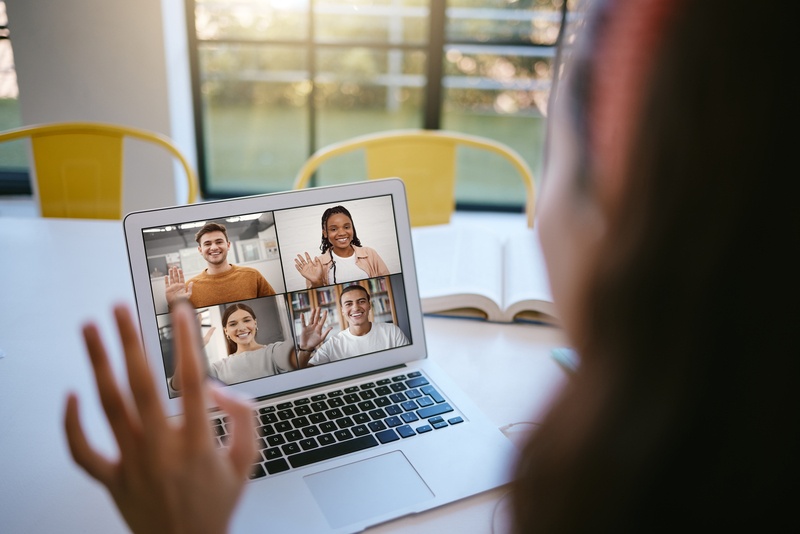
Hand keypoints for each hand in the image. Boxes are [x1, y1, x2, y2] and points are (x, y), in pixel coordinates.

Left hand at [64, 303, 255, 533]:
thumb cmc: (218, 504)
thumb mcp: (248, 460)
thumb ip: (244, 418)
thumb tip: (218, 387)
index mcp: (197, 443)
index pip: (192, 381)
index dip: (187, 341)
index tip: (181, 310)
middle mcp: (161, 449)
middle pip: (140, 385)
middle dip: (129, 341)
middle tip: (119, 308)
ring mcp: (132, 463)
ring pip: (108, 406)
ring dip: (98, 363)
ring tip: (90, 329)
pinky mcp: (111, 479)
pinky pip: (83, 451)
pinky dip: (72, 424)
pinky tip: (70, 396)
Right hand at [165, 266, 192, 305]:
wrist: (177, 305)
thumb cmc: (183, 301)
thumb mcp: (188, 295)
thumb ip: (190, 288)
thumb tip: (192, 282)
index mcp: (182, 286)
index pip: (181, 278)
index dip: (180, 273)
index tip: (180, 269)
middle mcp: (177, 286)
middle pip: (176, 277)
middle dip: (175, 272)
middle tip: (175, 267)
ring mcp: (172, 287)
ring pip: (171, 279)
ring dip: (171, 274)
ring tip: (171, 269)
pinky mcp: (167, 290)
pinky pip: (166, 283)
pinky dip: (166, 280)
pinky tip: (166, 276)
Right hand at [294, 252, 324, 286]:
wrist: (317, 279)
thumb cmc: (319, 274)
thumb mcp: (320, 266)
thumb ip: (318, 261)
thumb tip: (316, 257)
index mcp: (311, 264)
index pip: (308, 258)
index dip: (307, 255)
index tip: (305, 252)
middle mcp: (307, 266)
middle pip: (303, 260)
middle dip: (300, 257)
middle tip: (298, 254)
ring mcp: (305, 269)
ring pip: (300, 264)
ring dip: (298, 261)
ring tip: (295, 259)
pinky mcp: (303, 272)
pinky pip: (299, 269)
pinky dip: (297, 267)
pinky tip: (296, 265)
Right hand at [300, 307, 331, 350]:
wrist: (307, 347)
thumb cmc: (315, 343)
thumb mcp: (321, 338)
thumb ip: (326, 332)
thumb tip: (331, 327)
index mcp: (319, 328)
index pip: (322, 321)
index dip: (324, 316)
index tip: (326, 311)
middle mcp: (314, 326)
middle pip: (316, 318)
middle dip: (318, 313)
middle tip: (319, 307)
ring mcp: (309, 327)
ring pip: (311, 319)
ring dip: (312, 314)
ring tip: (313, 309)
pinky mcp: (304, 328)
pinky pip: (303, 323)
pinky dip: (302, 318)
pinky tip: (302, 314)